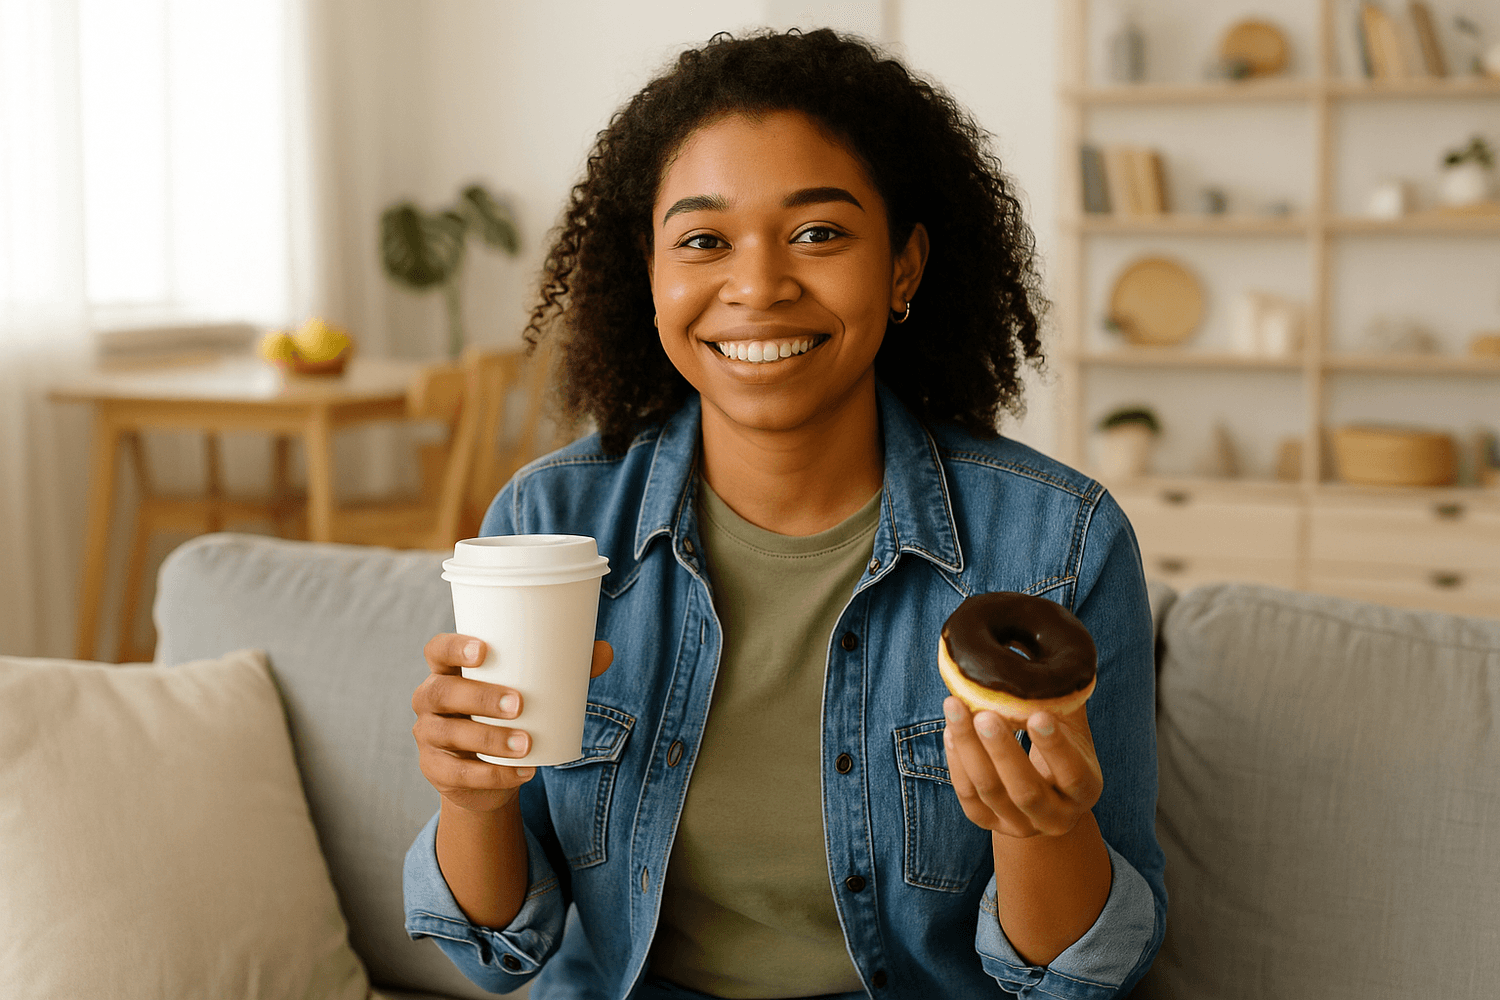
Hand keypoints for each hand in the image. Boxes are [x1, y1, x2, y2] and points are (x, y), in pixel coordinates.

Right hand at [412, 634, 613, 813]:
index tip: (484, 651)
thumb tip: (604, 650)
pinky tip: (520, 773)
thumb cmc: (510, 715)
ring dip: (489, 740)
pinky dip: (491, 776)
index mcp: (449, 670)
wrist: (488, 773)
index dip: (454, 647)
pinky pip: (458, 774)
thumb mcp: (530, 692)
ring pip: (449, 734)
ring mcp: (428, 736)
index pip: (437, 650)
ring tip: (526, 744)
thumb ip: (565, 671)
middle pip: (443, 692)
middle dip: (480, 698)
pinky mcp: (435, 770)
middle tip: (519, 704)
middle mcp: (430, 699)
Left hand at [942, 696, 1102, 839]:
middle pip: (1025, 789)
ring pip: (990, 791)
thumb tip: (1047, 641)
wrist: (1048, 794)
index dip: (1054, 747)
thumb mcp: (1071, 727)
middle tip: (983, 712)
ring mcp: (1021, 825)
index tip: (1038, 714)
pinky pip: (967, 796)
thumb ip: (1062, 696)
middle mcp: (1056, 816)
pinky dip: (956, 762)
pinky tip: (950, 730)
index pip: (1071, 773)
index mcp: (1085, 789)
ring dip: (969, 748)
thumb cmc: (1062, 746)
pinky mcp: (989, 823)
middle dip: (1001, 750)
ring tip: (955, 708)